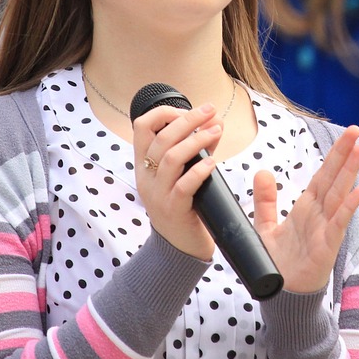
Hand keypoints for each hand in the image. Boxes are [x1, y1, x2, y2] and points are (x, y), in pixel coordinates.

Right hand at [132, 102, 224, 260]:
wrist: (179, 248)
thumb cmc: (185, 205)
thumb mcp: (185, 173)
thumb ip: (197, 147)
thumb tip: (214, 121)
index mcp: (144, 164)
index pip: (141, 127)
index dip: (164, 113)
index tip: (187, 110)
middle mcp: (146, 177)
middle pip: (161, 138)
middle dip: (188, 120)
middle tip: (210, 111)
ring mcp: (157, 194)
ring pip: (171, 158)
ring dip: (196, 140)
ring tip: (216, 132)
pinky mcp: (173, 209)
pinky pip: (184, 185)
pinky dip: (200, 170)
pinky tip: (213, 162)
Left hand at [255, 125, 358, 293]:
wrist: (281, 294)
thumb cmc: (278, 262)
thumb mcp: (265, 226)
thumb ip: (265, 200)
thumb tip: (263, 171)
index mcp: (307, 207)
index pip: (323, 174)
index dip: (334, 154)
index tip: (347, 134)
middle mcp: (320, 214)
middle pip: (335, 178)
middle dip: (346, 154)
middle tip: (357, 130)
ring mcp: (326, 228)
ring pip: (340, 194)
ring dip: (351, 172)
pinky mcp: (328, 246)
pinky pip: (339, 223)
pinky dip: (349, 207)